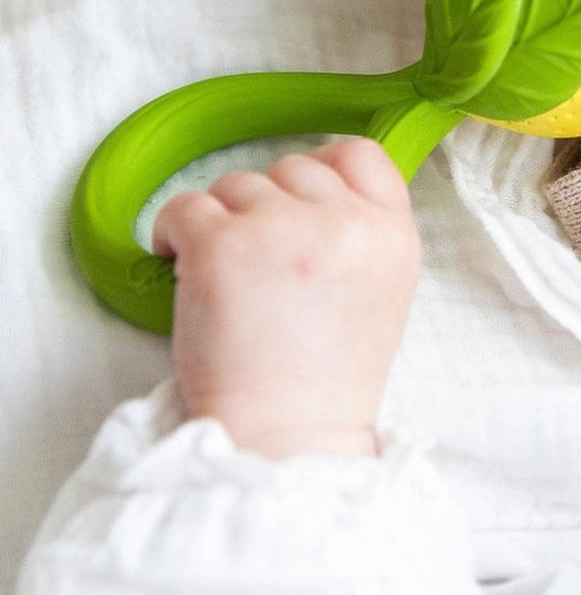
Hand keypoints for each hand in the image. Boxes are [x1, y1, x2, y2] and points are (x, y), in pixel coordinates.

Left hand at [151, 139, 420, 458]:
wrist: (285, 440)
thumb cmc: (324, 380)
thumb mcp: (382, 293)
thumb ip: (361, 233)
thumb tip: (312, 190)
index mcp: (392, 235)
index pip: (360, 154)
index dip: (323, 168)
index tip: (296, 201)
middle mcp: (344, 223)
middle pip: (293, 168)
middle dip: (268, 206)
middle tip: (258, 263)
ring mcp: (282, 228)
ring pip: (237, 184)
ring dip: (222, 221)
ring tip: (225, 278)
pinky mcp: (221, 245)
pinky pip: (183, 206)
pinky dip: (173, 233)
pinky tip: (182, 268)